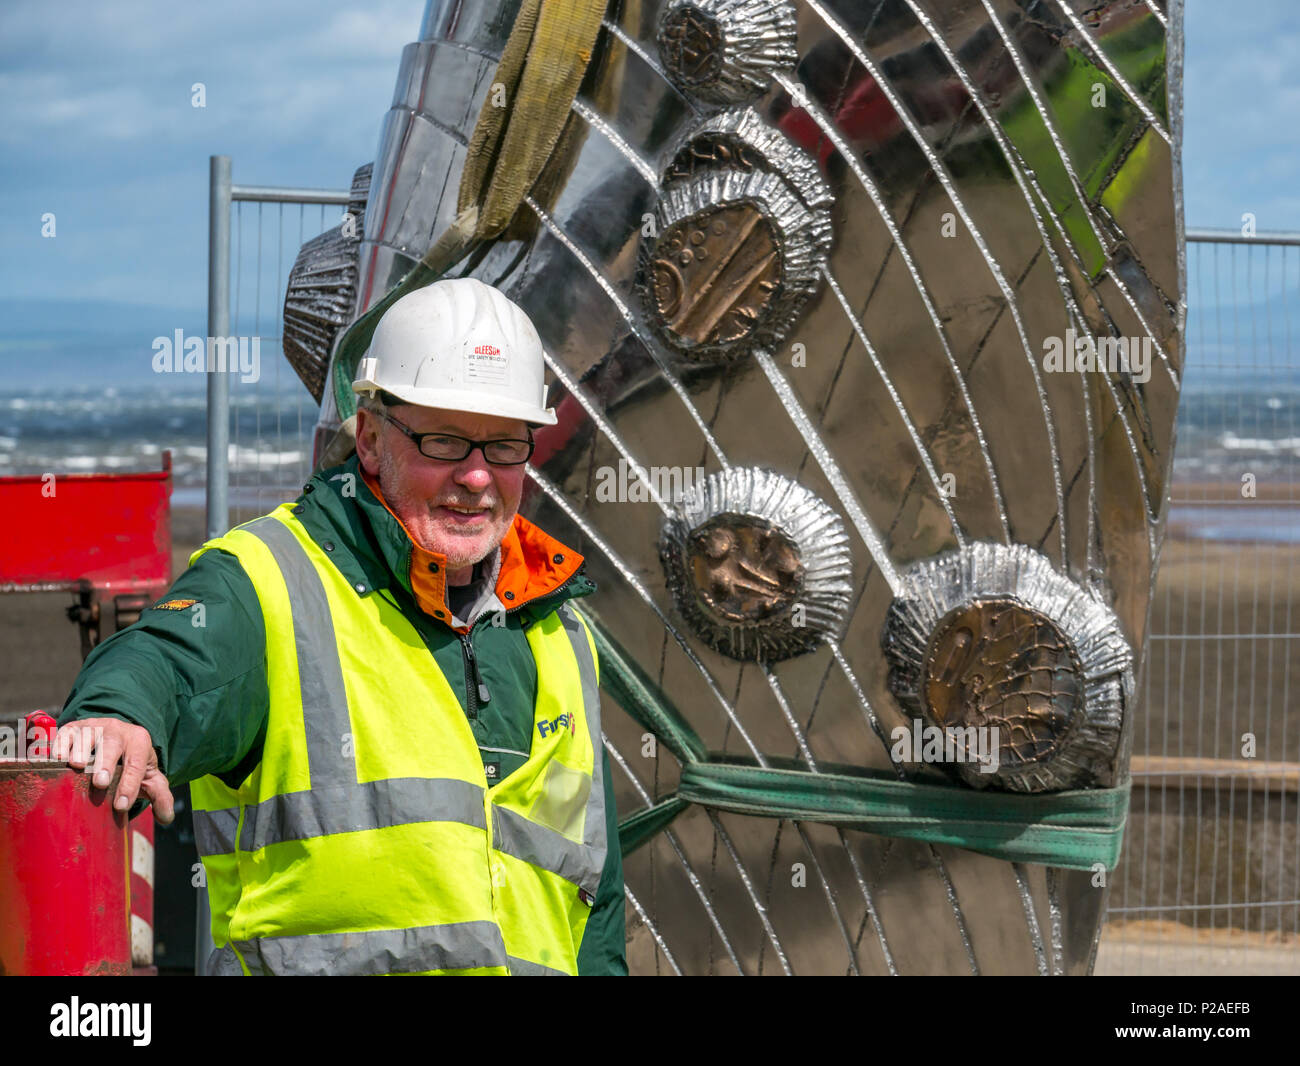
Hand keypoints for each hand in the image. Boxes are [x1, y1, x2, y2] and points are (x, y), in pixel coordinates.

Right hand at [54, 718, 175, 825]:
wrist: (118, 735)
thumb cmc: (132, 761)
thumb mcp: (150, 776)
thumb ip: (160, 795)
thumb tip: (166, 818)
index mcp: (139, 742)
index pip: (136, 764)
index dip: (130, 785)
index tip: (121, 806)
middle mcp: (117, 731)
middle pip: (112, 745)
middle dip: (106, 763)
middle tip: (101, 783)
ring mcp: (94, 727)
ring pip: (87, 736)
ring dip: (81, 751)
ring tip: (76, 766)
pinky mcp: (73, 728)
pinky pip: (65, 734)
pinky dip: (59, 745)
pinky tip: (56, 758)